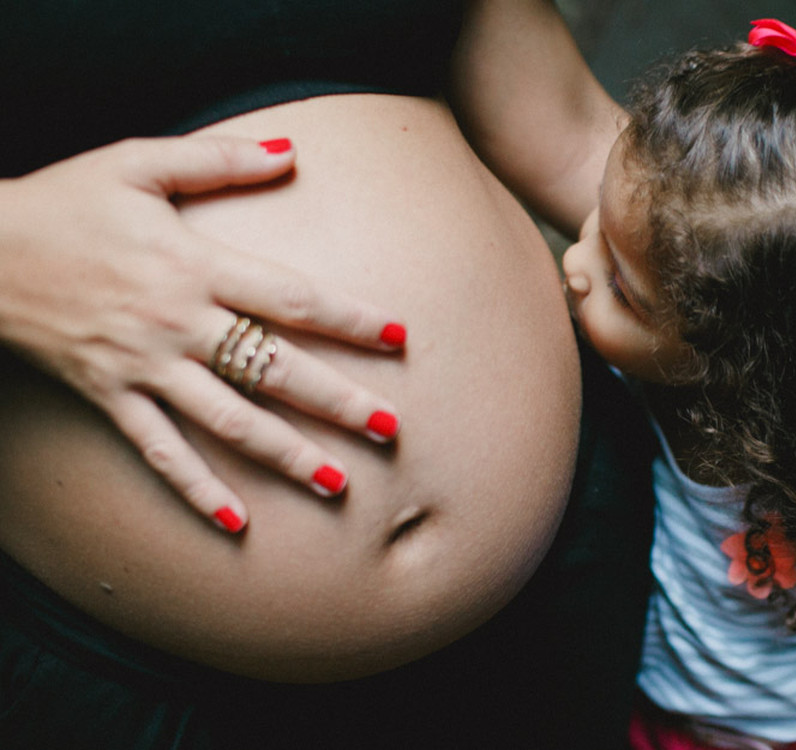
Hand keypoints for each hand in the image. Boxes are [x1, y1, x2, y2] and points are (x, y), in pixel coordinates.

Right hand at [0, 136, 406, 532]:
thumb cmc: (63, 203)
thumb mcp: (137, 162)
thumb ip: (218, 158)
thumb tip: (292, 150)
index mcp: (195, 265)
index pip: (292, 297)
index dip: (349, 318)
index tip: (400, 338)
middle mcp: (179, 323)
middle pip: (274, 369)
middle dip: (337, 401)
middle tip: (392, 429)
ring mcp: (145, 366)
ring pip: (228, 421)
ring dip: (285, 454)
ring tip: (338, 483)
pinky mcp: (110, 396)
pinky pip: (158, 451)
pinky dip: (195, 487)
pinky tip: (234, 521)